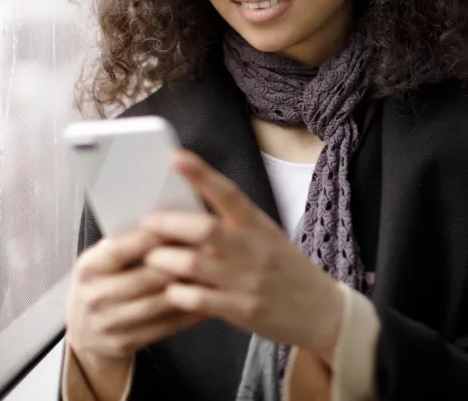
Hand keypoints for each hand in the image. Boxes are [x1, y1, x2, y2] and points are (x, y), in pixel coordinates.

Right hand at [65, 228, 203, 360]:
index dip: (150, 238)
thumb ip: (126, 243)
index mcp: (87, 269)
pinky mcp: (125, 342)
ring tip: (213, 272)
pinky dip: (189, 312)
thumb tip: (166, 221)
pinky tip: (207, 299)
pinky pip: (165, 325)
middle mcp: (94, 297)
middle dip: (180, 262)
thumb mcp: (101, 259)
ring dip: (189, 287)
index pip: (120, 250)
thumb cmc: (101, 282)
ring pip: (159, 303)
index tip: (178, 225)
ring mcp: (109, 323)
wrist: (85, 329)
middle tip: (208, 249)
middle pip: (145, 278)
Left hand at [141, 150, 344, 365]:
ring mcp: (247, 280)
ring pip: (194, 263)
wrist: (322, 311)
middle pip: (204, 229)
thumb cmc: (287, 270)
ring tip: (150, 258)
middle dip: (168, 224)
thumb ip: (234, 225)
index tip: (176, 157)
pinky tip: (171, 291)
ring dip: (164, 260)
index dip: (201, 174)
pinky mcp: (242, 310)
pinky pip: (199, 300)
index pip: (229, 193)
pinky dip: (178, 293)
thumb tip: (188, 211)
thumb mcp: (267, 238)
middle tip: (146, 222)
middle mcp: (253, 249)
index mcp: (258, 225)